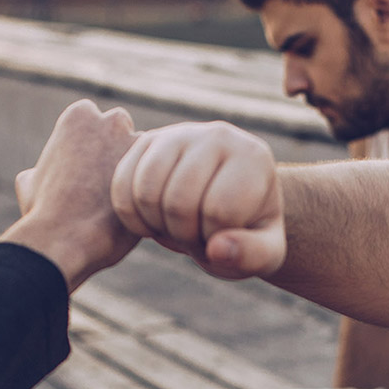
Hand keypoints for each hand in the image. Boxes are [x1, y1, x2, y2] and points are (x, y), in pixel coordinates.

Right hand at [3, 100, 140, 288]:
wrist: (64, 238)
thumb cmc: (43, 212)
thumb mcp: (30, 181)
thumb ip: (44, 167)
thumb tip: (39, 174)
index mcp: (79, 115)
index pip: (96, 121)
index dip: (93, 146)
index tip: (89, 170)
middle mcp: (112, 120)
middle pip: (123, 130)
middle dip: (118, 150)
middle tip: (109, 183)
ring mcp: (137, 142)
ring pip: (145, 153)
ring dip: (139, 170)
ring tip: (125, 201)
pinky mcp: (157, 170)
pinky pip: (160, 177)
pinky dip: (153, 190)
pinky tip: (139, 211)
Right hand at [111, 121, 284, 279]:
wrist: (226, 201)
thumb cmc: (246, 228)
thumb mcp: (265, 252)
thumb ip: (252, 255)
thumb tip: (217, 250)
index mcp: (254, 159)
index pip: (220, 211)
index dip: (215, 241)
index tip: (224, 238)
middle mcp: (219, 135)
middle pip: (179, 202)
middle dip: (184, 235)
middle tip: (198, 236)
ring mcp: (179, 133)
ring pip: (147, 192)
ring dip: (157, 226)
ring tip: (178, 227)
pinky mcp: (147, 141)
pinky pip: (122, 185)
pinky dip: (132, 216)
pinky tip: (153, 222)